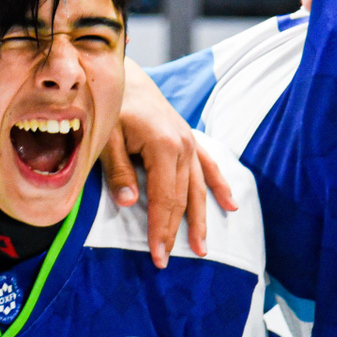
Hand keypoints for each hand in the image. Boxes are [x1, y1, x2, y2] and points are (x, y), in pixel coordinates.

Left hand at [101, 58, 236, 267]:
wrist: (125, 75)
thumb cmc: (111, 106)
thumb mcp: (106, 137)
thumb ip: (118, 170)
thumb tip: (128, 203)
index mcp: (163, 147)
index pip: (164, 199)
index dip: (161, 230)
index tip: (158, 256)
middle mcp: (183, 146)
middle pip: (182, 198)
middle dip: (176, 232)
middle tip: (168, 261)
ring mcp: (189, 142)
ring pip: (198, 188)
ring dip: (200, 219)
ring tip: (202, 248)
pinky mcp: (188, 139)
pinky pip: (208, 166)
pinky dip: (219, 186)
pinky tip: (231, 205)